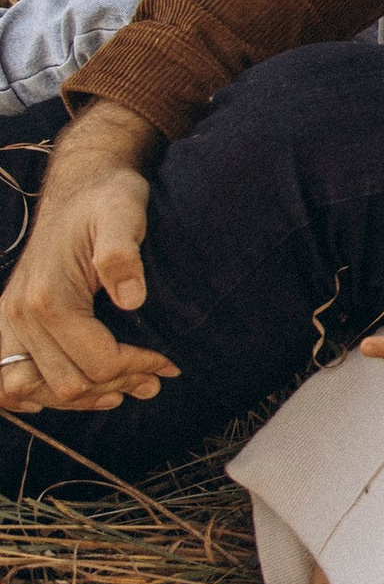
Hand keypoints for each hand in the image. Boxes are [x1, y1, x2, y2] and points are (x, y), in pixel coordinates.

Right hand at [0, 107, 179, 415]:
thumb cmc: (107, 198)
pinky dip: (41, 394)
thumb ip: (123, 253)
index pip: (95, 364)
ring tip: (126, 389)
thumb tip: (131, 298)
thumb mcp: (123, 213)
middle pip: (68, 385)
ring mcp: (10, 321)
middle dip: (116, 384)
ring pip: (35, 391)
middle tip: (155, 379)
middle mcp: (19, 315)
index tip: (167, 362)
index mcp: (47, 298)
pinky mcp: (10, 322)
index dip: (136, 367)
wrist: (79, 185)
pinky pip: (10, 381)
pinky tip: (82, 390)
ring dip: (83, 398)